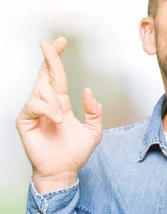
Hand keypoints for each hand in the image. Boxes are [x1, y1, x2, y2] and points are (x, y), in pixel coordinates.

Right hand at [16, 37, 102, 193]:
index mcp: (60, 103)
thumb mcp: (94, 130)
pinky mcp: (25, 121)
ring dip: (54, 100)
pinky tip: (56, 120)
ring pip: (41, 89)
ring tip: (61, 118)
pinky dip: (47, 109)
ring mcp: (34, 112)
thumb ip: (94, 110)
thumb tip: (88, 91)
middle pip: (45, 74)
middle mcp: (46, 104)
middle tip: (50, 43)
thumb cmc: (75, 152)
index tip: (60, 42)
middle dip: (49, 57)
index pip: (57, 76)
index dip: (56, 58)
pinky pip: (33, 104)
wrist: (64, 171)